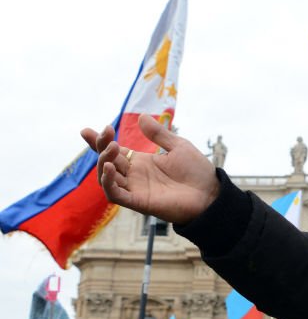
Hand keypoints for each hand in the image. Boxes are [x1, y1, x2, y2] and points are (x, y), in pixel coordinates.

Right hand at [81, 114, 218, 224]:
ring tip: (111, 146)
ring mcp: (135, 188)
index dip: (99, 141)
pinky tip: (108, 168)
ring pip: (106, 177)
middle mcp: (134, 175)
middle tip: (106, 132)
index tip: (86, 130)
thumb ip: (158, 134)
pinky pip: (115, 194)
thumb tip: (142, 116)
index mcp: (141, 162)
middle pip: (107, 161)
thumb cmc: (196, 171)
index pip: (114, 151)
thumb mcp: (178, 146)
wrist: (210, 193)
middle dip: (101, 146)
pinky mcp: (138, 202)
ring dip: (103, 161)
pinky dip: (107, 182)